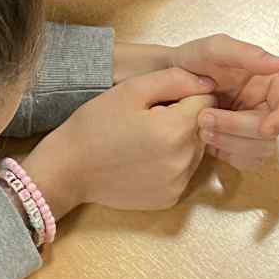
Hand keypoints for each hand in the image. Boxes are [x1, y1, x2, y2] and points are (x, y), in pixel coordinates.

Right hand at [22, 67, 214, 215]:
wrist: (68, 169)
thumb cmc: (95, 125)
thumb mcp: (131, 90)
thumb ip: (175, 80)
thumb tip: (209, 81)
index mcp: (175, 129)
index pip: (206, 101)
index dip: (185, 95)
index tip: (160, 100)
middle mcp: (184, 160)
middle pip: (204, 127)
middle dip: (184, 118)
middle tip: (149, 120)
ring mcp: (178, 183)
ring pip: (196, 150)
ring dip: (180, 141)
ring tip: (146, 139)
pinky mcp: (170, 198)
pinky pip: (184, 173)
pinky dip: (172, 164)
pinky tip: (145, 159)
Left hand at [167, 34, 278, 168]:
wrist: (168, 82)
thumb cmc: (192, 61)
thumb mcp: (214, 49)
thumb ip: (246, 53)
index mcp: (269, 82)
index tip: (265, 128)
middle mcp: (266, 106)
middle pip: (272, 132)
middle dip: (237, 129)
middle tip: (204, 119)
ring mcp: (254, 128)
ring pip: (261, 150)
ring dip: (230, 144)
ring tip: (201, 129)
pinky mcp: (240, 145)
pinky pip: (248, 162)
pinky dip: (228, 155)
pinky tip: (208, 142)